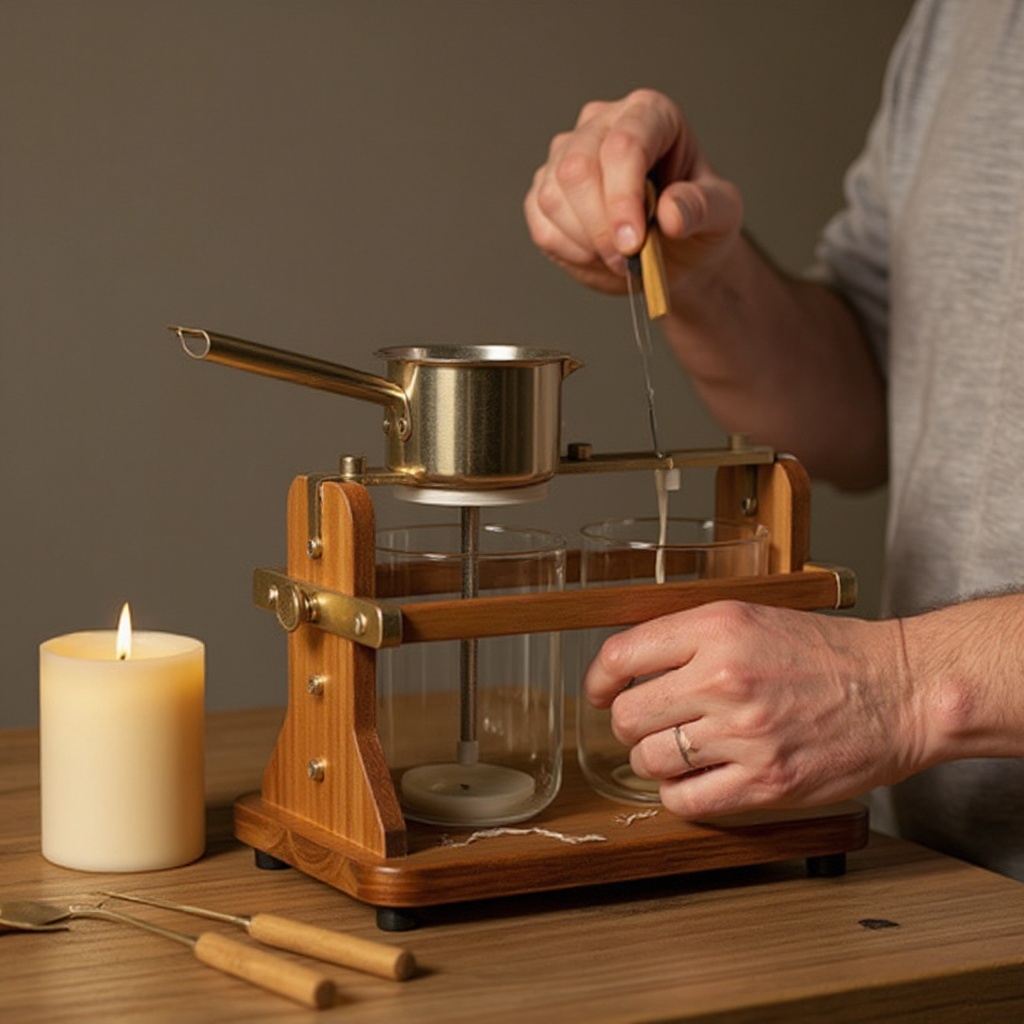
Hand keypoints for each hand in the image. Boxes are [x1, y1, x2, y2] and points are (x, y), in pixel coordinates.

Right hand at [524, 88, 743, 296]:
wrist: (675, 249)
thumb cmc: (697, 219)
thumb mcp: (721, 213)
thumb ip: (702, 207)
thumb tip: (670, 215)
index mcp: (648, 114)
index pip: (623, 144)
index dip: (623, 197)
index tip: (633, 242)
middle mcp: (601, 125)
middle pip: (578, 168)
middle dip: (600, 226)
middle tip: (628, 260)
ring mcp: (566, 157)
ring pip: (553, 197)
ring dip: (586, 242)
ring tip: (620, 258)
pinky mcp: (545, 194)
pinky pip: (542, 224)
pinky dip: (570, 251)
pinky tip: (598, 255)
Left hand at [583, 601, 923, 819]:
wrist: (898, 691)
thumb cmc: (827, 654)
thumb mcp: (750, 618)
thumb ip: (689, 636)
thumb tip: (627, 663)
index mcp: (718, 628)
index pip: (620, 656)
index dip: (598, 679)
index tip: (598, 691)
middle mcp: (724, 678)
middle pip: (627, 716)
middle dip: (629, 723)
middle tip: (649, 724)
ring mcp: (745, 734)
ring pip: (650, 760)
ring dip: (654, 760)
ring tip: (679, 751)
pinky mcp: (766, 783)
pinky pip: (686, 802)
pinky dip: (679, 796)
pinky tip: (696, 781)